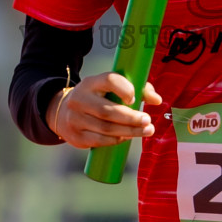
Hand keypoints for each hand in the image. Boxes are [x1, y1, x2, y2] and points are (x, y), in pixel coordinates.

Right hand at [47, 72, 163, 149]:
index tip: (135, 98)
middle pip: (107, 111)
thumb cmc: (98, 98)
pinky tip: (127, 138)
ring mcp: (75, 119)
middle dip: (131, 118)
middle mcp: (79, 99)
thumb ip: (138, 89)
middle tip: (148, 121)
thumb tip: (157, 100)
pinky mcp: (76, 136)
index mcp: (90, 83)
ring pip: (106, 128)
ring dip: (129, 132)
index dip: (124, 89)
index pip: (109, 81)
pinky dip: (116, 140)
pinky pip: (100, 141)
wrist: (63, 112)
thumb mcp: (111, 88)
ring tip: (146, 131)